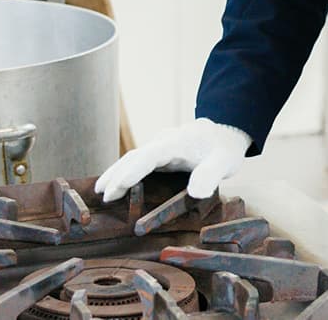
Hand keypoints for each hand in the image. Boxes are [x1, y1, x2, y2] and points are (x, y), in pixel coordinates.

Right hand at [93, 118, 251, 201]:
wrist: (227, 133)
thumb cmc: (225, 149)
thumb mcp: (224, 162)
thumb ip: (211, 175)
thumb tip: (196, 193)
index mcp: (176, 142)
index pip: (149, 157)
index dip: (132, 172)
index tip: (117, 188)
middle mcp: (164, 142)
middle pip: (134, 157)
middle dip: (116, 175)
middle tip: (102, 195)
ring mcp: (160, 146)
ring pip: (132, 158)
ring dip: (116, 173)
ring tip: (100, 190)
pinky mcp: (160, 153)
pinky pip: (138, 161)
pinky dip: (125, 171)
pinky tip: (116, 183)